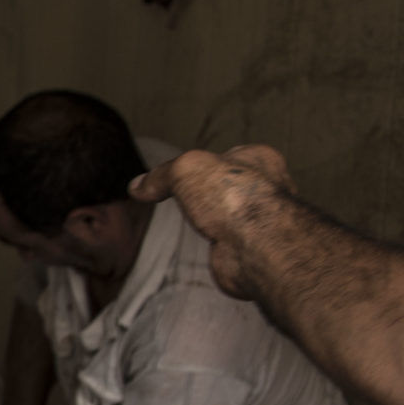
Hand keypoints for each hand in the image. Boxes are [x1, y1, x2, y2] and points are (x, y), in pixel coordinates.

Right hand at [130, 145, 292, 300]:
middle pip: (230, 186)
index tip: (181, 171)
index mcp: (258, 159)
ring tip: (195, 221)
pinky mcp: (250, 250)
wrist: (255, 247)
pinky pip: (228, 244)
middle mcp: (266, 188)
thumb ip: (161, 175)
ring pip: (231, 216)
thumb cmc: (235, 199)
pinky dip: (214, 246)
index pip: (229, 154)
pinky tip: (205, 244)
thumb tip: (137, 186)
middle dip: (209, 192)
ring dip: (213, 220)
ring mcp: (260, 222)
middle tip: (186, 196)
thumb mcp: (185, 169)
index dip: (204, 162)